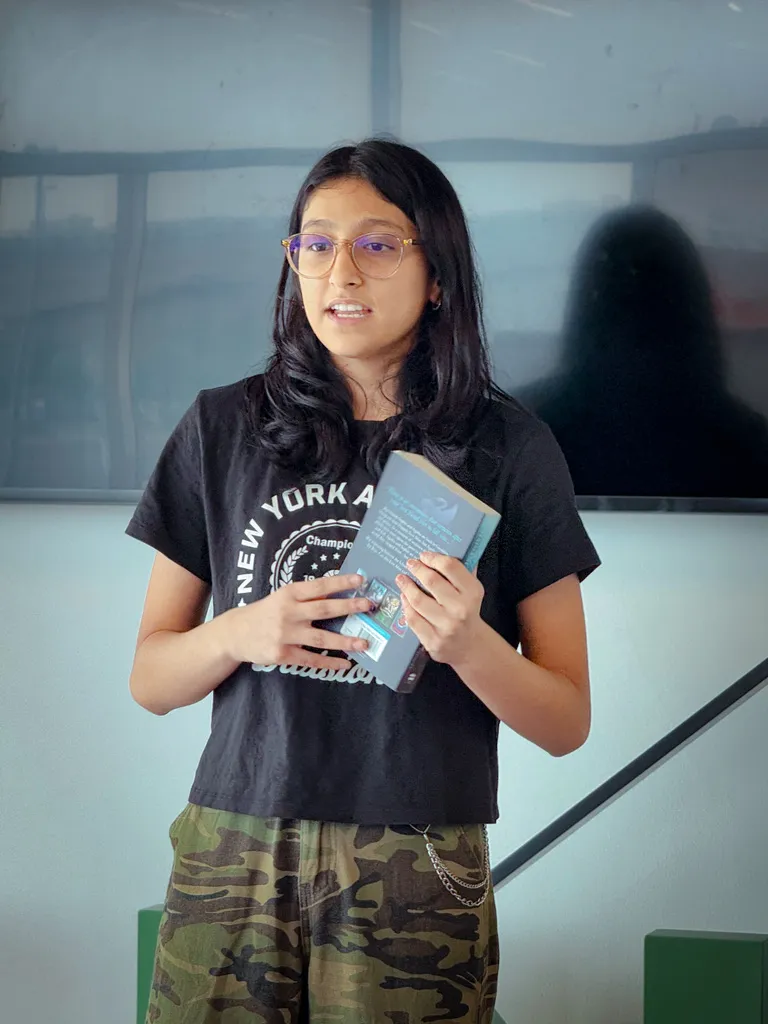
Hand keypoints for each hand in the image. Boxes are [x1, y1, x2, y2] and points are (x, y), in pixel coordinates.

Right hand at [219, 574, 371, 670]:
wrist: (235, 634)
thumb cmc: (265, 612)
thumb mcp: (282, 598)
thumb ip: (306, 597)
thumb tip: (337, 594)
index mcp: (289, 594)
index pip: (319, 586)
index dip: (340, 582)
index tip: (361, 580)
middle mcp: (287, 612)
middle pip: (323, 610)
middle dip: (348, 607)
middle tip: (369, 606)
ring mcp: (285, 634)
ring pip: (321, 639)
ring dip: (345, 641)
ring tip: (364, 643)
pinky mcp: (282, 654)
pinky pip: (311, 659)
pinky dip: (329, 662)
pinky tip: (345, 663)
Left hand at [396, 552, 484, 666]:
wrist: (470, 646)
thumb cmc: (468, 611)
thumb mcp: (472, 591)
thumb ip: (462, 572)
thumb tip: (446, 548)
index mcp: (472, 592)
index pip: (450, 567)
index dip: (433, 558)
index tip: (423, 555)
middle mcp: (460, 609)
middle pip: (431, 581)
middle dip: (417, 569)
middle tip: (410, 564)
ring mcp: (446, 627)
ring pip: (417, 600)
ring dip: (406, 587)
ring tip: (401, 579)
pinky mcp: (433, 640)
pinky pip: (412, 618)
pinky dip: (405, 605)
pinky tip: (404, 598)